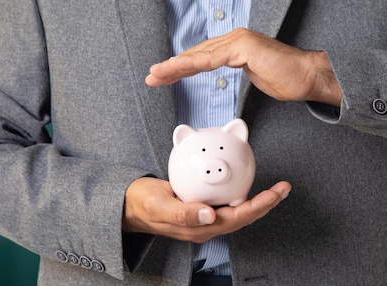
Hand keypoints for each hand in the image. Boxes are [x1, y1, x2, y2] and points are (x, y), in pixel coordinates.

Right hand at [122, 177, 290, 242]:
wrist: (129, 205)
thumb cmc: (142, 204)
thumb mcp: (158, 205)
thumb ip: (182, 213)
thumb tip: (209, 215)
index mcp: (199, 227)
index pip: (237, 218)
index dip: (259, 206)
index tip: (275, 193)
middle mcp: (206, 225)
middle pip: (244, 216)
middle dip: (266, 203)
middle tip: (283, 187)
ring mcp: (204, 217)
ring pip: (237, 209)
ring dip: (258, 199)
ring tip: (274, 186)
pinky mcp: (201, 208)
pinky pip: (225, 201)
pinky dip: (239, 190)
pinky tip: (244, 179)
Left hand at [145, 28, 341, 106]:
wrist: (308, 77)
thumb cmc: (285, 78)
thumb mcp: (253, 76)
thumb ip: (235, 71)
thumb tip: (222, 76)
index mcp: (234, 46)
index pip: (200, 57)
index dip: (180, 68)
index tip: (163, 77)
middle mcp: (233, 40)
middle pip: (195, 54)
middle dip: (171, 67)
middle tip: (152, 77)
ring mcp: (238, 41)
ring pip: (199, 55)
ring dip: (175, 66)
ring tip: (157, 74)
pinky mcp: (244, 47)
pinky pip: (212, 58)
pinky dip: (192, 64)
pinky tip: (177, 68)